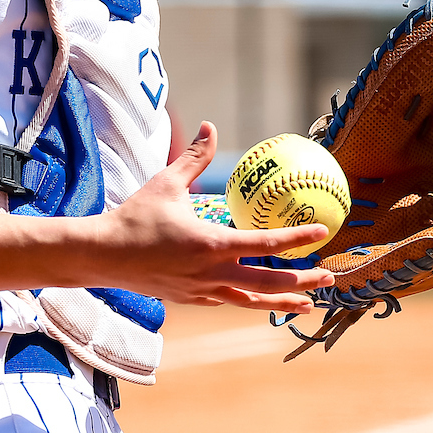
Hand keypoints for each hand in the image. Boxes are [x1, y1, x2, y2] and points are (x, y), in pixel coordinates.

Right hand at [89, 122, 334, 313]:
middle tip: (328, 277)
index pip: (266, 244)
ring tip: (307, 305)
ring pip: (251, 300)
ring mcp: (202, 291)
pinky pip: (226, 301)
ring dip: (282, 302)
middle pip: (268, 282)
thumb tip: (209, 127)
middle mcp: (212, 273)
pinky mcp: (190, 299)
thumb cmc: (135, 217)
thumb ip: (193, 157)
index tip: (322, 232)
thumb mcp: (166, 183)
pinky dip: (247, 300)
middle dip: (302, 281)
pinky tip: (255, 298)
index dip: (297, 238)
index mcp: (212, 244)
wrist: (104, 256)